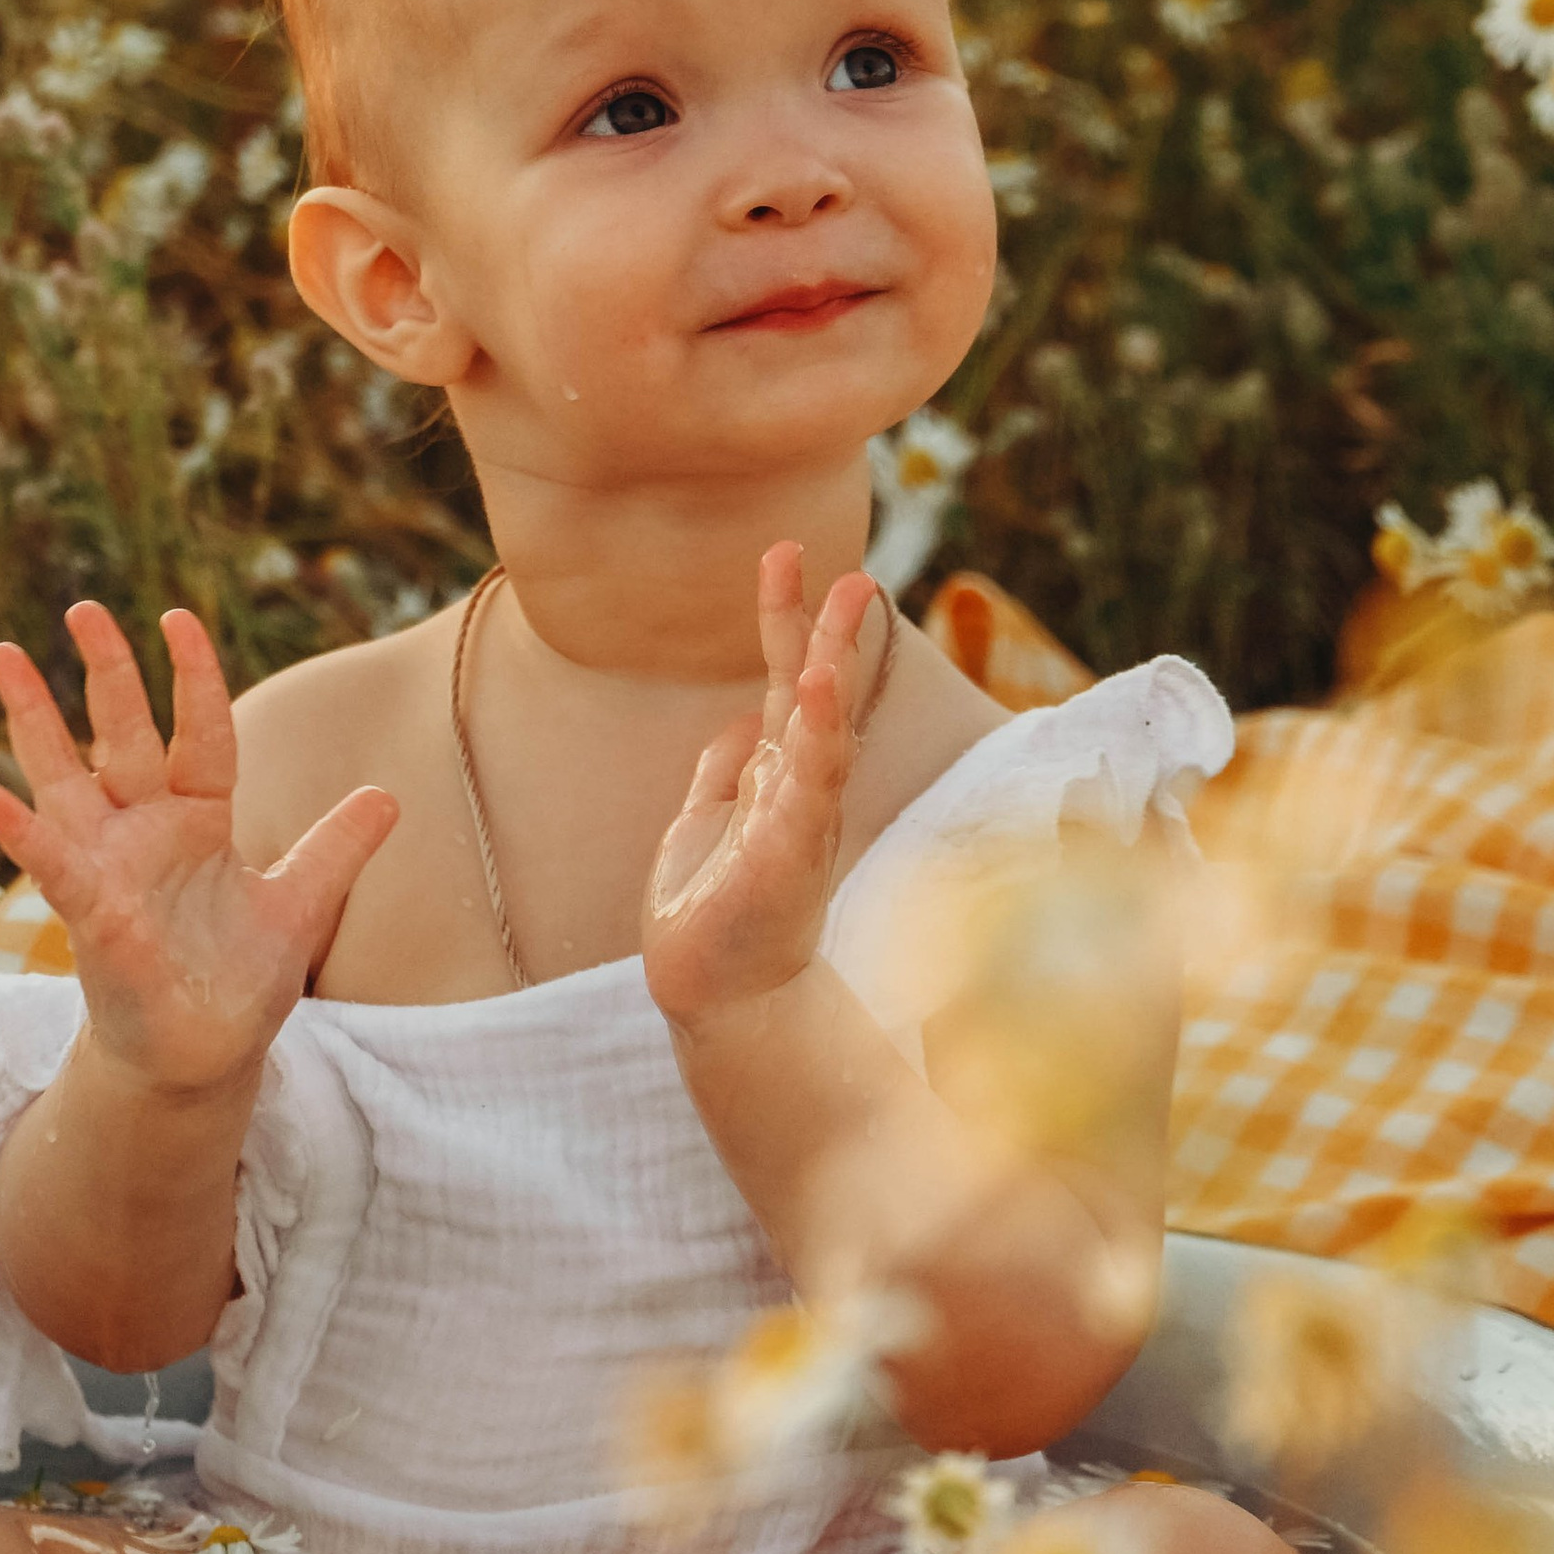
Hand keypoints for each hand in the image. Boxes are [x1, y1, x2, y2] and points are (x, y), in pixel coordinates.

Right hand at [0, 600, 396, 1098]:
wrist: (203, 1058)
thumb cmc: (237, 982)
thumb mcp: (299, 906)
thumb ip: (335, 849)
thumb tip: (388, 796)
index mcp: (198, 817)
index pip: (199, 731)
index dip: (192, 678)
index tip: (178, 617)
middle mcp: (145, 830)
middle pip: (122, 734)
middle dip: (105, 671)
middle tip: (82, 605)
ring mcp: (109, 866)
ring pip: (65, 776)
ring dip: (34, 718)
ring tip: (3, 655)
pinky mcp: (90, 913)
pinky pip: (49, 860)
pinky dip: (17, 827)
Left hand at [643, 549, 880, 1024]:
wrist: (716, 999)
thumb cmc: (713, 919)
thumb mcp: (703, 822)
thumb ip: (723, 769)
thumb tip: (743, 716)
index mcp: (776, 777)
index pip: (786, 682)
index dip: (786, 620)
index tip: (788, 554)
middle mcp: (797, 790)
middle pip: (818, 692)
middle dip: (831, 629)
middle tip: (850, 568)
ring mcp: (799, 818)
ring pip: (824, 725)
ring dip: (832, 662)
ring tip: (844, 599)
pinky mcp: (788, 851)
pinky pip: (807, 780)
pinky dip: (813, 729)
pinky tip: (811, 683)